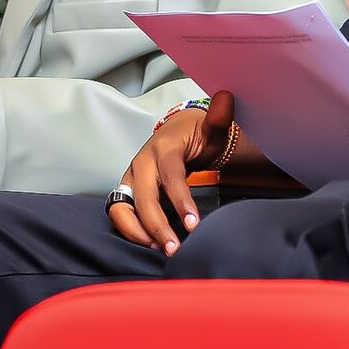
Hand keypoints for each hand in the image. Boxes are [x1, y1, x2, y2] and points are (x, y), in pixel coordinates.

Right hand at [109, 91, 234, 253]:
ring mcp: (130, 177)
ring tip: (161, 250)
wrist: (177, 133)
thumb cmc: (197, 134)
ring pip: (123, 208)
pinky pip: (120, 213)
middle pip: (143, 197)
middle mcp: (141, 162)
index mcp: (163, 146)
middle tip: (176, 250)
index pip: (171, 176)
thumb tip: (227, 98)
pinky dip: (131, 230)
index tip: (193, 225)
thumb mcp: (211, 125)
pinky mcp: (126, 190)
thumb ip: (220, 117)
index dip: (181, 201)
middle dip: (157, 226)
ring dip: (138, 232)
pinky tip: (151, 244)